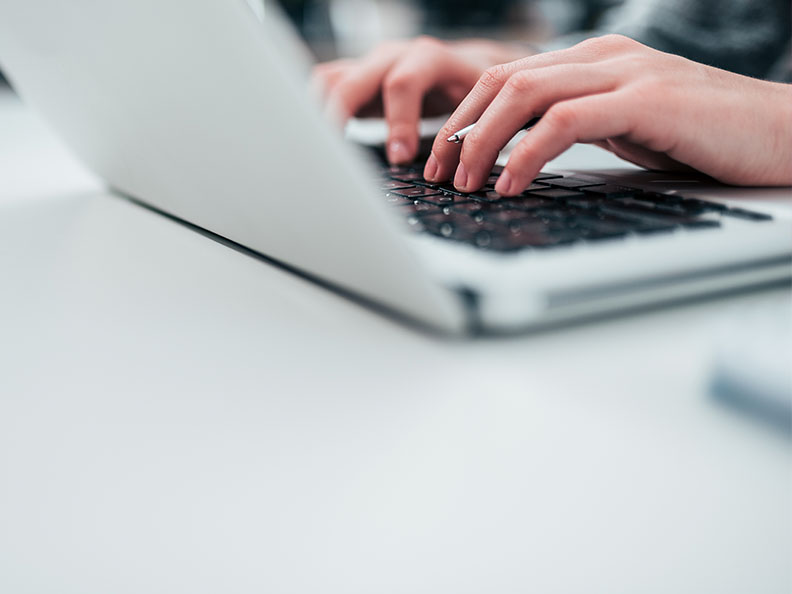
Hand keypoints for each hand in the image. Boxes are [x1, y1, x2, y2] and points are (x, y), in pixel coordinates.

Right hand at [313, 36, 529, 163]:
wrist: (465, 70)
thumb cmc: (475, 93)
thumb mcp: (480, 107)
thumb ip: (466, 132)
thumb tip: (455, 171)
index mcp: (430, 58)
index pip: (403, 83)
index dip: (398, 121)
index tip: (399, 157)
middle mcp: (394, 56)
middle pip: (353, 81)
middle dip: (342, 120)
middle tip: (340, 160)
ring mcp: (370, 65)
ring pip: (330, 81)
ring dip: (321, 115)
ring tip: (321, 153)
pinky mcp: (355, 78)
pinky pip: (325, 88)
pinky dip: (316, 112)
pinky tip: (317, 143)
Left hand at [425, 35, 791, 193]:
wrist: (782, 135)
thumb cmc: (703, 139)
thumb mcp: (624, 129)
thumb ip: (578, 129)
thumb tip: (522, 157)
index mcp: (594, 61)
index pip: (507, 77)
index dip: (464, 116)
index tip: (442, 158)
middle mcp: (604, 57)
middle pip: (504, 80)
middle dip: (460, 129)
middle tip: (438, 174)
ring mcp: (625, 73)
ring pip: (525, 93)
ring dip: (483, 141)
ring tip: (465, 183)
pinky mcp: (646, 99)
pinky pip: (565, 120)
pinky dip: (527, 153)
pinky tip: (510, 184)